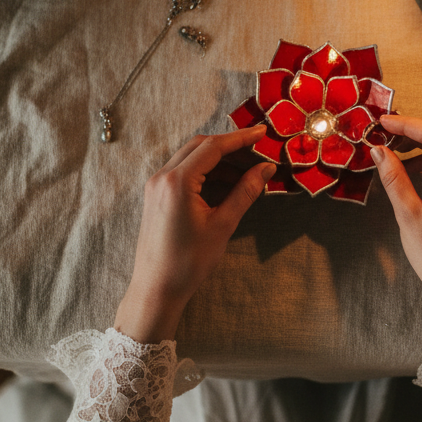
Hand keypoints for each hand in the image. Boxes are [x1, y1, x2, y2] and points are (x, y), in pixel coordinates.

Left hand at [114, 125, 274, 343]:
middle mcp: (162, 177)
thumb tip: (265, 170)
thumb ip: (244, 192)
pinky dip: (206, 172)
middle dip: (230, 146)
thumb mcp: (222, 225)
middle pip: (199, 146)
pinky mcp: (156, 196)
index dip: (240, 138)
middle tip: (257, 151)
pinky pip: (183, 172)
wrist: (157, 288)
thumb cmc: (188, 262)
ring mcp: (156, 186)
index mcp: (177, 182)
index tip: (262, 133)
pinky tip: (227, 183)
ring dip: (218, 160)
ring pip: (191, 158)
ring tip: (248, 170)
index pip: (212, 147)